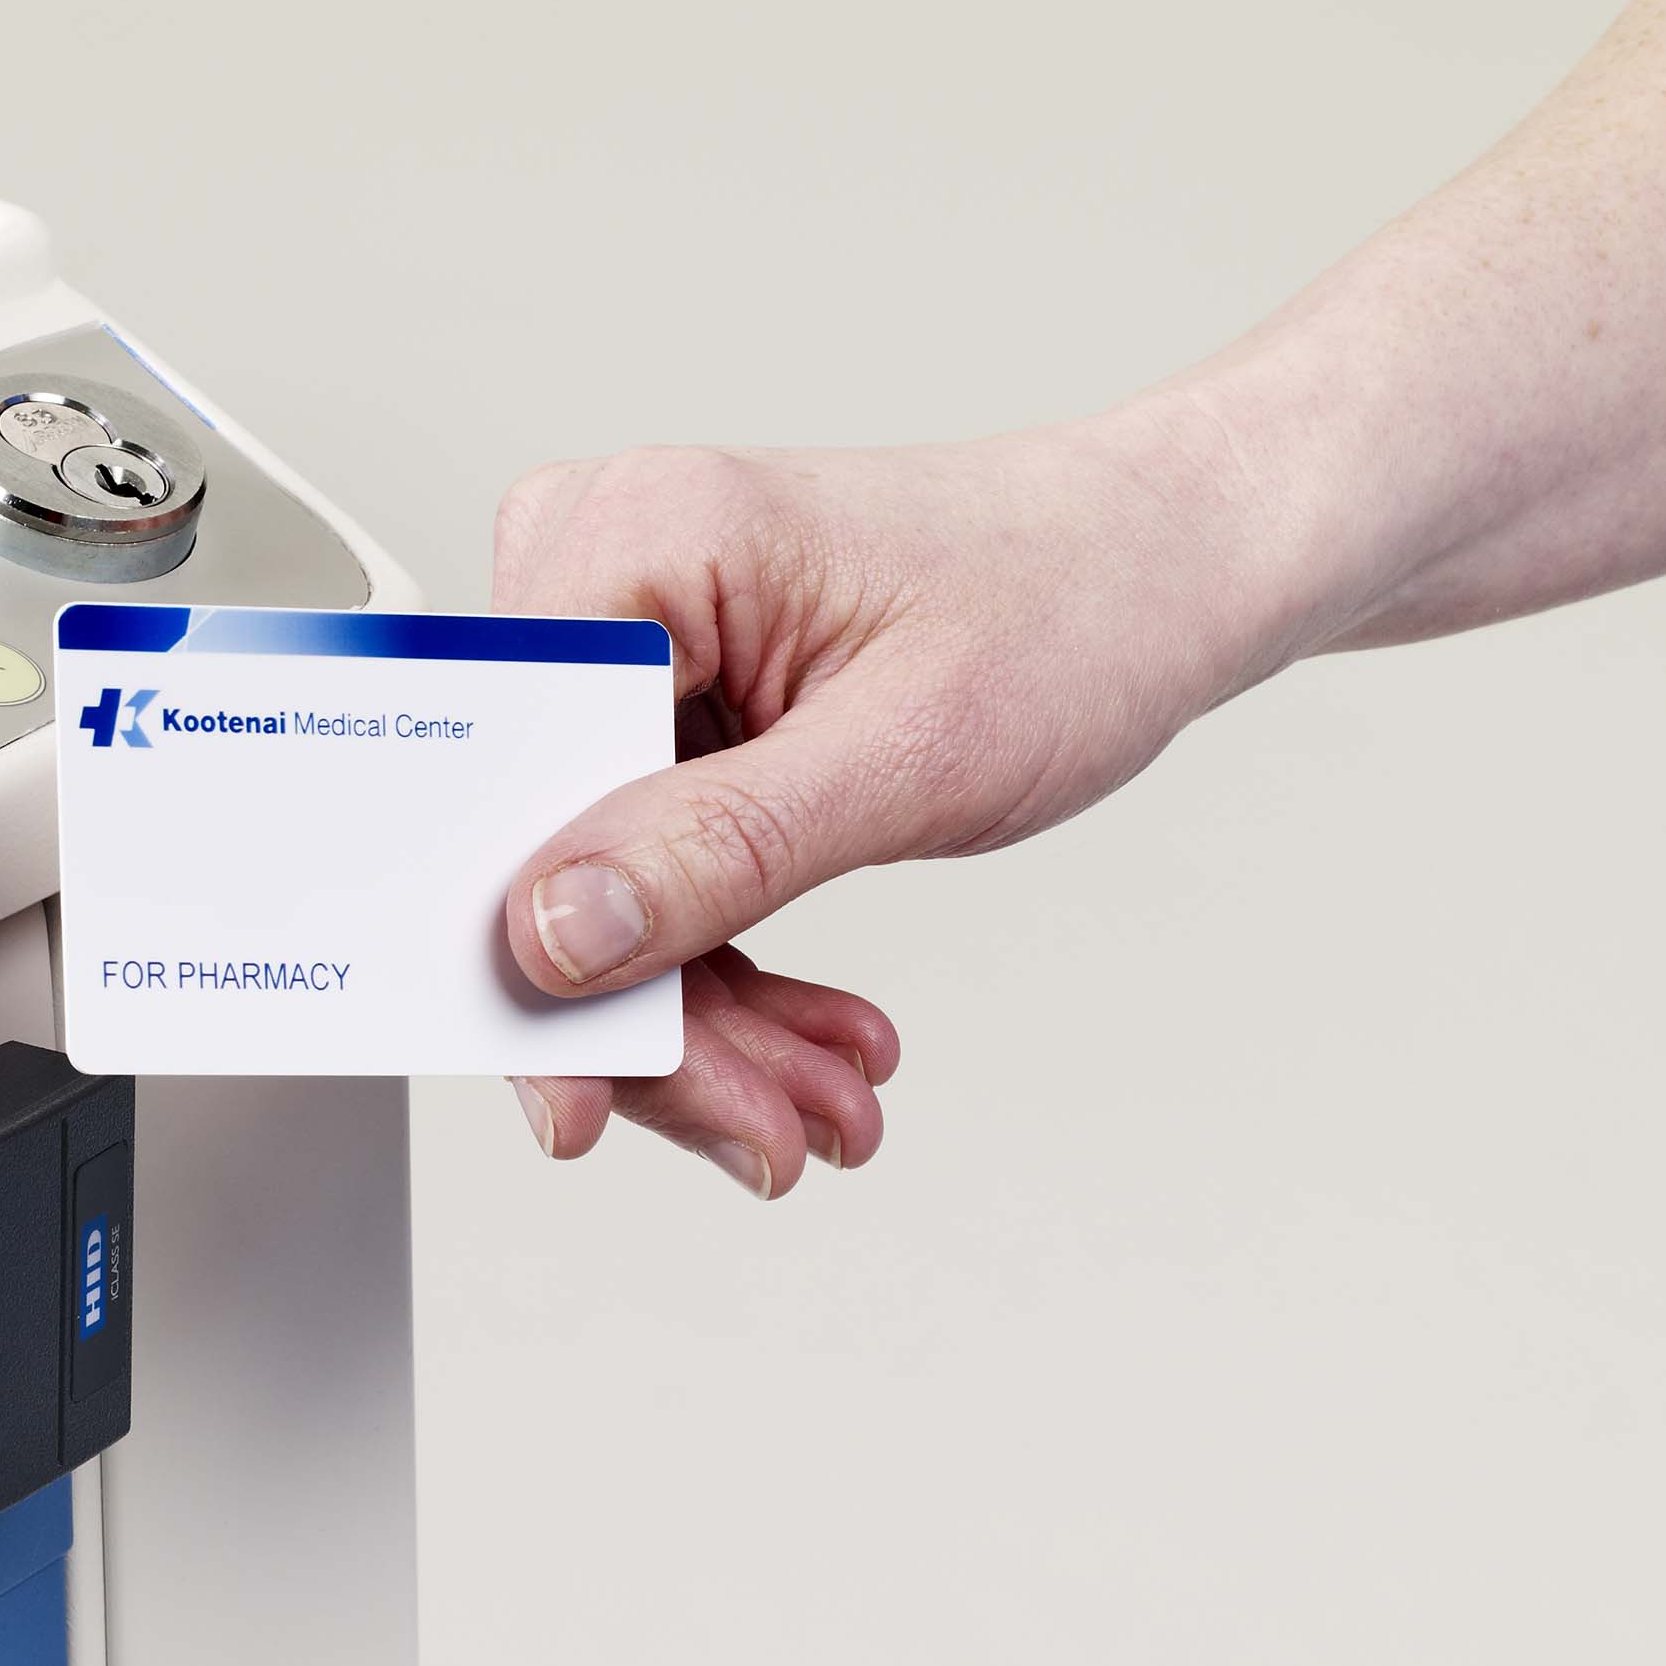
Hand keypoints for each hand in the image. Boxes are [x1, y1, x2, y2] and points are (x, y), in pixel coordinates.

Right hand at [493, 404, 1306, 1192]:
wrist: (1163, 571)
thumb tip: (552, 934)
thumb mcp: (903, 754)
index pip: (501, 769)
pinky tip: (810, 1049)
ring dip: (705, 1022)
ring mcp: (643, 648)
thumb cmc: (1071, 603)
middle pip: (544, 850)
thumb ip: (715, 848)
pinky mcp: (680, 710)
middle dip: (650, 1016)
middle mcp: (612, 576)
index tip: (576, 1088)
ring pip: (599, 891)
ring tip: (814, 1104)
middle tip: (754, 1126)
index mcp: (639, 538)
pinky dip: (732, 977)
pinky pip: (656, 876)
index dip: (516, 942)